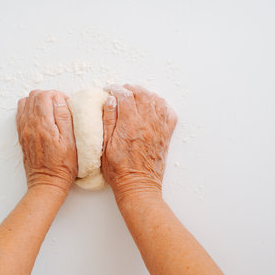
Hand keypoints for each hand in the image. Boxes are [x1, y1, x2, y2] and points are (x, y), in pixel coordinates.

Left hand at [16, 90, 77, 193]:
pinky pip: (21, 113)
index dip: (58, 96)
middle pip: (34, 96)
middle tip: (59, 106)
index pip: (45, 95)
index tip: (66, 104)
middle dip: (48, 96)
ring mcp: (23, 130)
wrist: (47, 182)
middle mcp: (30, 125)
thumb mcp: (71, 141)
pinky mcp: (22, 135)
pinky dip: (30, 110)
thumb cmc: (63, 165)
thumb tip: (59, 99)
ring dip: (38, 102)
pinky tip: (41, 118)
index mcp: (43, 125)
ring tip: (50, 111)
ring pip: (25, 102)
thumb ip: (64, 117)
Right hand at [102, 85, 176, 202]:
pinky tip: (154, 106)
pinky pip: (169, 114)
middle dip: (131, 88)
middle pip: (142, 94)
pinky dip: (162, 105)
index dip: (116, 90)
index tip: (109, 91)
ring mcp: (158, 129)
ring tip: (136, 96)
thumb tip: (111, 101)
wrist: (138, 186)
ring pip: (157, 101)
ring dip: (146, 94)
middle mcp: (146, 124)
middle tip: (122, 91)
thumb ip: (108, 121)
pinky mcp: (165, 136)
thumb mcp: (104, 146)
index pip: (125, 96)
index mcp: (129, 125)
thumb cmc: (118, 170)